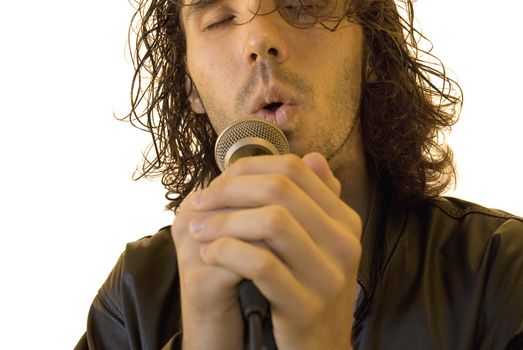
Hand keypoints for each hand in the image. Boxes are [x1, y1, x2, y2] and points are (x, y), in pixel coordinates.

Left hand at [175, 152, 361, 349]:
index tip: (217, 183)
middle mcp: (344, 243)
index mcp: (345, 220)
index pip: (295, 169)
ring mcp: (329, 276)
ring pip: (271, 221)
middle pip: (281, 189)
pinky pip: (262, 265)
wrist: (320, 349)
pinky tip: (208, 256)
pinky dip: (227, 253)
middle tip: (200, 202)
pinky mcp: (308, 307)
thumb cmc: (308, 290)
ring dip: (224, 221)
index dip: (247, 168)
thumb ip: (313, 201)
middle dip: (230, 189)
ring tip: (198, 230)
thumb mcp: (318, 244)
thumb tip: (311, 156)